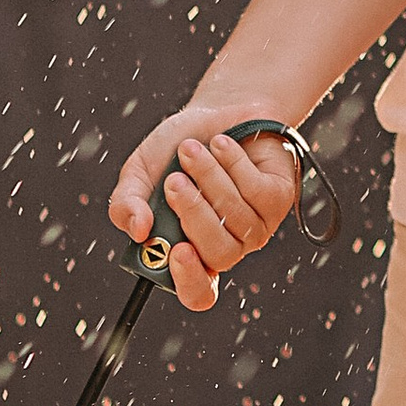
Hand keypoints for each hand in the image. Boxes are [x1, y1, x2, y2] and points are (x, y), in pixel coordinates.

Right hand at [109, 112, 301, 310]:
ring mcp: (257, 226)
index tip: (177, 251)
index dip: (190, 281)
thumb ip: (126, 203)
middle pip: (219, 254)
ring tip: (191, 150)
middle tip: (174, 181)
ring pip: (236, 215)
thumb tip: (137, 231)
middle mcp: (228, 246)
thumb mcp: (140, 173)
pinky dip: (233, 162)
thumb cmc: (176, 150)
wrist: (215, 111)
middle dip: (194, 214)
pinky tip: (221, 144)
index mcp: (192, 252)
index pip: (198, 293)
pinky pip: (256, 190)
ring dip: (209, 177)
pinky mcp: (278, 199)